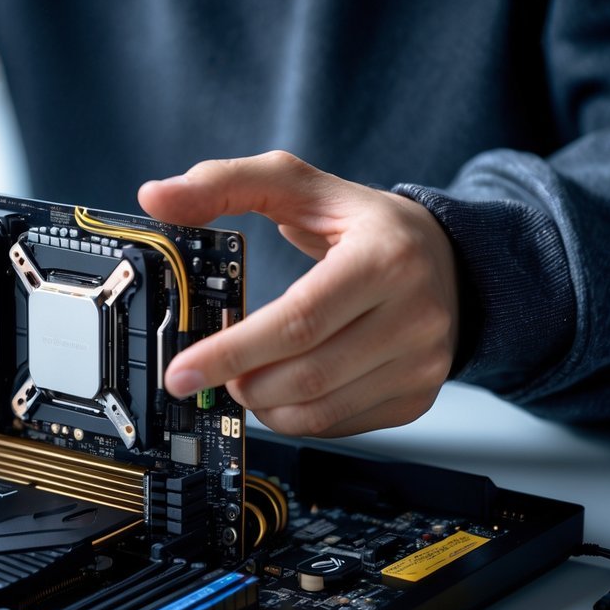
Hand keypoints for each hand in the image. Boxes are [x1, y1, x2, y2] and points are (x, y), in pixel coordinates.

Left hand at [141, 151, 458, 436]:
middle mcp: (414, 316)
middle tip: (209, 370)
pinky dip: (295, 417)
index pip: (297, 321)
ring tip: (244, 379)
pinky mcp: (415, 398)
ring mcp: (420, 363)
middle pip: (305, 375)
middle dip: (241, 381)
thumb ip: (225, 184)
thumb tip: (158, 196)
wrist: (451, 260)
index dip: (232, 352)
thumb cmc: (366, 226)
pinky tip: (282, 391)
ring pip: (319, 411)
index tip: (183, 370)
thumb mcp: (299, 186)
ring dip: (262, 405)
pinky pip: (339, 425)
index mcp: (384, 259)